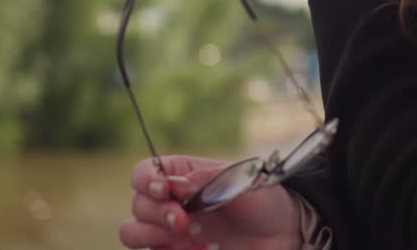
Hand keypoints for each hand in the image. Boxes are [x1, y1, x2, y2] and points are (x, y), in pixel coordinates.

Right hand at [119, 155, 300, 249]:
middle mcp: (170, 202)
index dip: (145, 180)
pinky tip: (206, 249)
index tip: (164, 190)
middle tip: (187, 222)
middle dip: (158, 214)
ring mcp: (170, 230)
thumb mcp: (239, 182)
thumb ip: (203, 182)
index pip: (142, 173)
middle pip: (137, 206)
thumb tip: (172, 184)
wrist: (283, 233)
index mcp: (181, 175)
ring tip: (195, 236)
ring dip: (158, 236)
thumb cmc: (262, 200)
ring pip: (133, 233)